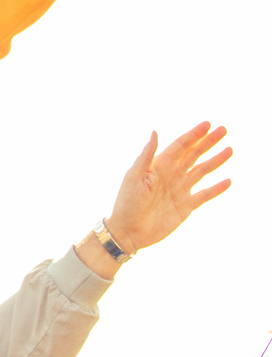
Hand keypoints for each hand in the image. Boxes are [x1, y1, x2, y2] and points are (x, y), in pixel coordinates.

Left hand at [105, 123, 230, 254]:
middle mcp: (172, 175)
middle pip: (194, 154)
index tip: (208, 124)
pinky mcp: (185, 207)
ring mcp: (180, 190)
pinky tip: (228, 181)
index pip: (180, 146)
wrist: (128, 231)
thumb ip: (147, 155)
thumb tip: (155, 131)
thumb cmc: (127, 202)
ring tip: (230, 150)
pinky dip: (216, 189)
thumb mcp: (134, 176)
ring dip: (216, 161)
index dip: (194, 134)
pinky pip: (204, 195)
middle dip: (209, 142)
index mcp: (159, 166)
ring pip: (202, 172)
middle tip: (223, 130)